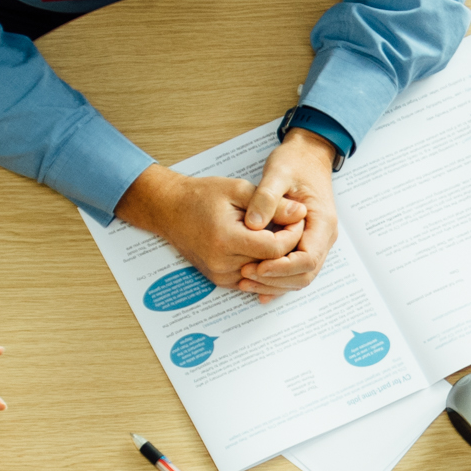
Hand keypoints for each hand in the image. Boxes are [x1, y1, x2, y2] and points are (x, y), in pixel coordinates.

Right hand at [116, 165, 295, 291]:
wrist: (170, 210)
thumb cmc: (201, 196)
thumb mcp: (238, 190)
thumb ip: (271, 203)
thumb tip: (300, 212)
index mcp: (226, 240)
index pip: (275, 249)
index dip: (293, 234)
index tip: (295, 217)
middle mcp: (222, 264)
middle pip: (272, 263)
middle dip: (288, 243)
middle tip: (291, 222)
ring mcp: (220, 276)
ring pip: (264, 272)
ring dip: (275, 255)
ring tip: (276, 230)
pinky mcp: (220, 280)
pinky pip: (253, 276)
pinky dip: (262, 262)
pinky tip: (262, 243)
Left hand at [235, 129, 340, 298]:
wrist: (307, 156)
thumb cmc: (295, 162)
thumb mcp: (278, 173)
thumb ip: (266, 197)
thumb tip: (254, 224)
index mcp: (322, 222)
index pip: (307, 259)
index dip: (282, 267)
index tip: (257, 266)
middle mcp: (323, 237)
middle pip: (304, 274)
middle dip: (275, 280)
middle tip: (245, 275)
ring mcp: (315, 242)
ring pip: (299, 276)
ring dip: (274, 283)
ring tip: (245, 280)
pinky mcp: (304, 243)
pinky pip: (293, 269)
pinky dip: (276, 280)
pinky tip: (256, 285)